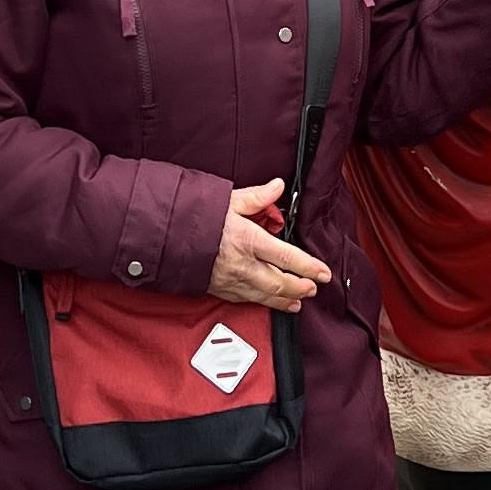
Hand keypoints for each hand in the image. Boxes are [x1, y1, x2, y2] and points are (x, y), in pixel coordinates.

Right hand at [208, 179, 331, 309]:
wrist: (166, 236)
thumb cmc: (197, 216)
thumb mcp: (229, 200)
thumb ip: (257, 197)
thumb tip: (278, 186)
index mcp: (248, 239)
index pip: (286, 256)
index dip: (308, 266)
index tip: (323, 273)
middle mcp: (242, 264)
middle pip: (279, 282)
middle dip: (300, 287)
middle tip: (314, 288)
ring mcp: (231, 280)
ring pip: (265, 296)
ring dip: (285, 300)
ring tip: (299, 301)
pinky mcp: (220, 289)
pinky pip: (246, 300)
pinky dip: (263, 303)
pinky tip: (271, 302)